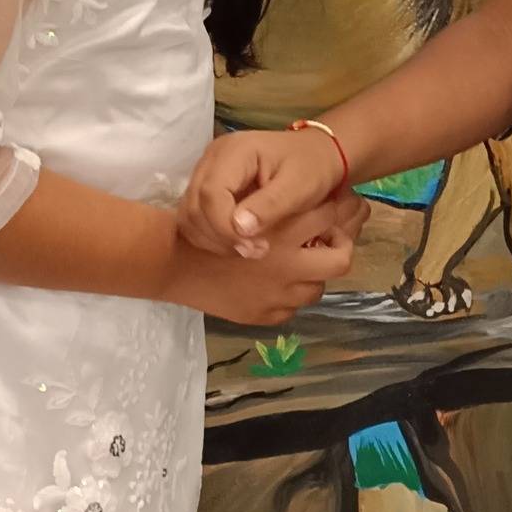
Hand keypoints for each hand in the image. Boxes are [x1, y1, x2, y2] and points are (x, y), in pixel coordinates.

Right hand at [165, 210, 354, 325]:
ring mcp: (276, 296)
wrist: (171, 262)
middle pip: (339, 259)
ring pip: (316, 288)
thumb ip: (280, 201)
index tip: (335, 208)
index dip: (336, 210)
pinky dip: (286, 294)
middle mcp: (287, 266)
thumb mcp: (243, 195)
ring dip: (311, 274)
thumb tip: (327, 201)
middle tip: (329, 238)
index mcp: (282, 231)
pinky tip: (274, 280)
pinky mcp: (262, 316)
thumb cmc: (205, 218)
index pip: (330, 216)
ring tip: (299, 259)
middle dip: (340, 245)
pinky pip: (290, 308)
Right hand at [180, 127, 350, 256]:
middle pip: (194, 205)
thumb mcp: (299, 187)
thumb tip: (240, 228)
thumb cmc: (312, 168)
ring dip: (213, 240)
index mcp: (234, 151)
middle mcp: (212, 158)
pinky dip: (211, 237)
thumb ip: (269, 205)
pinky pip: (195, 219)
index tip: (254, 248)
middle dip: (219, 236)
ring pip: (189, 215)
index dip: (225, 226)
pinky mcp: (207, 189)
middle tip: (253, 252)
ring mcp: (206, 173)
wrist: (316, 156)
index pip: (211, 193)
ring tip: (246, 249)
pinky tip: (236, 245)